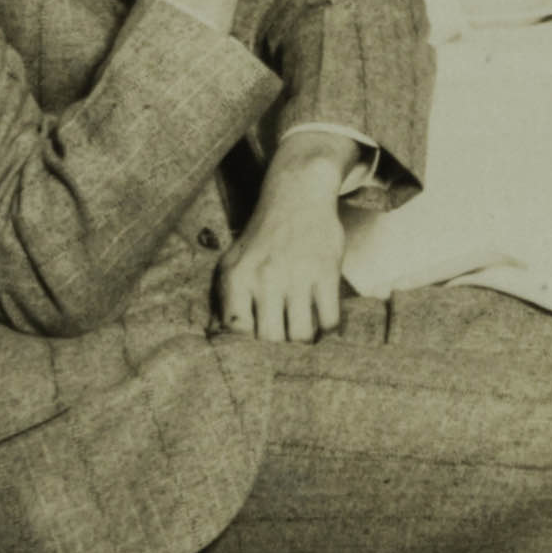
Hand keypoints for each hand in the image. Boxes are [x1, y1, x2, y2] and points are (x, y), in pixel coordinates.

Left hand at [215, 160, 352, 341]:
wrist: (297, 197)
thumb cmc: (262, 238)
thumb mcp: (234, 263)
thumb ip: (227, 300)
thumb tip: (222, 339)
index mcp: (238, 277)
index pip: (237, 330)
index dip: (246, 350)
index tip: (254, 355)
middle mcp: (265, 277)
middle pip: (270, 339)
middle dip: (277, 352)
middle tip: (281, 352)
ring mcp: (298, 275)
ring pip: (300, 334)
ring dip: (302, 343)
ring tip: (300, 338)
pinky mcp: (326, 272)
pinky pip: (328, 320)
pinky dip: (326, 331)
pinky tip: (321, 325)